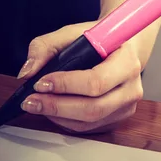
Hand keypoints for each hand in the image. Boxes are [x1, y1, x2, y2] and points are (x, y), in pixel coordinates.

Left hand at [17, 22, 143, 133]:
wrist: (122, 48)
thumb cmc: (100, 40)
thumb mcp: (73, 32)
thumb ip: (46, 46)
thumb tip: (28, 71)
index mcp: (126, 61)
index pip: (96, 81)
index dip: (66, 85)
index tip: (41, 82)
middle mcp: (132, 86)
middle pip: (93, 108)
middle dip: (57, 106)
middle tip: (32, 100)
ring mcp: (127, 105)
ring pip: (89, 121)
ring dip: (58, 116)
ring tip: (38, 104)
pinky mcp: (119, 117)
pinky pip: (90, 127)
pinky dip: (67, 121)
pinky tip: (55, 109)